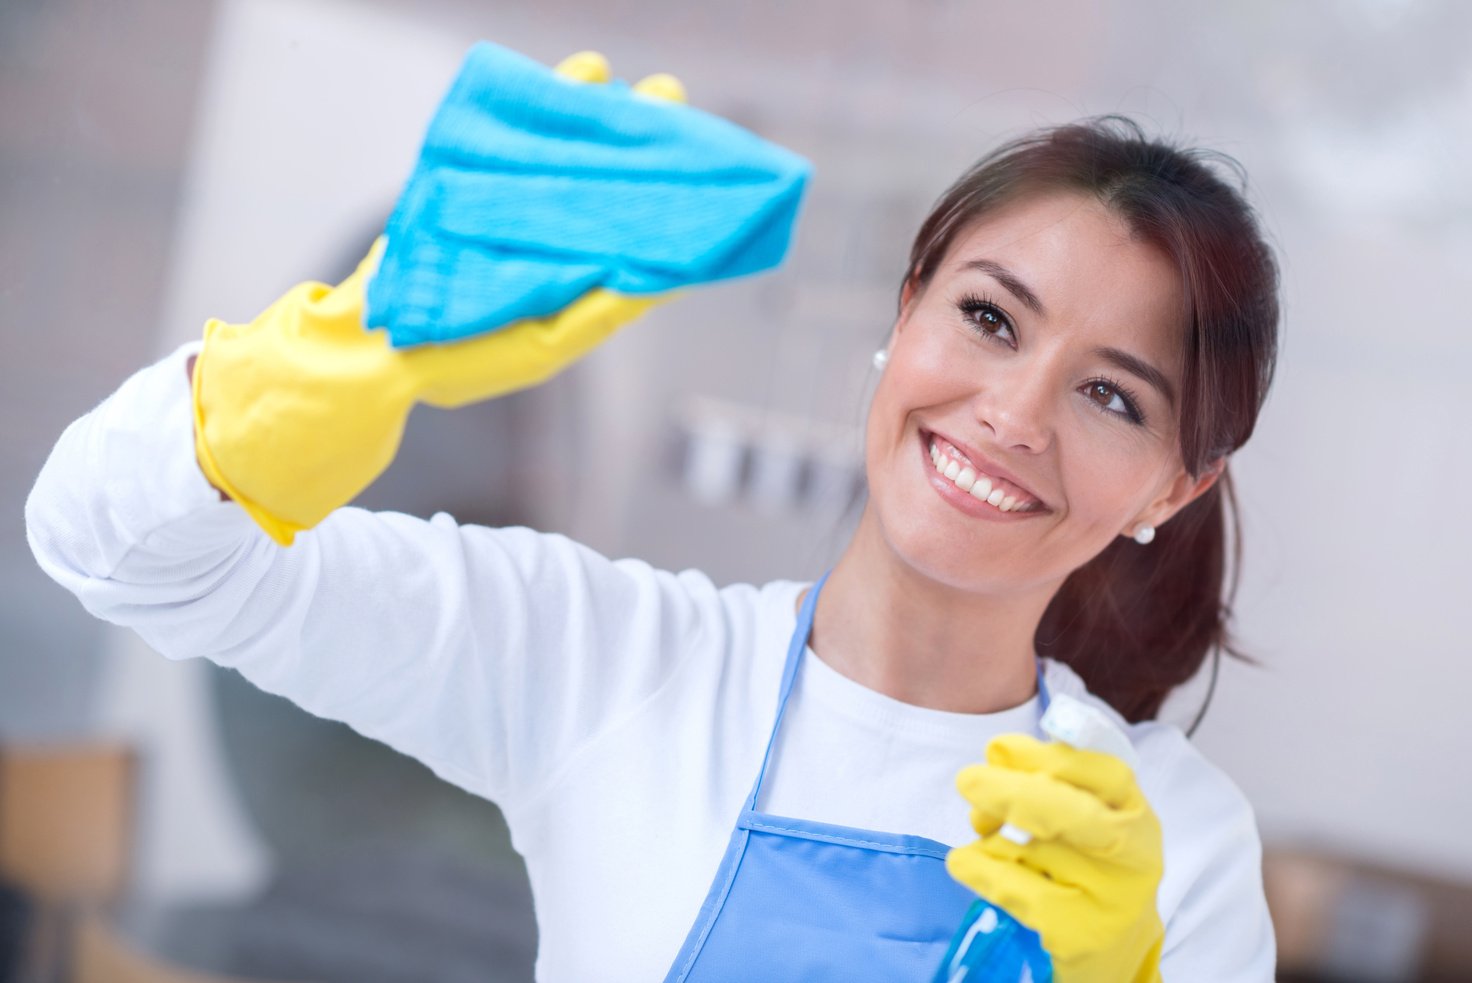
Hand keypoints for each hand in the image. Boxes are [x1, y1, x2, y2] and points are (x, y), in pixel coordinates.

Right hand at [191, 53, 683, 544]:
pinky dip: (528, 115)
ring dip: (587, 118)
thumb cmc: (458, 362)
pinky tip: (558, 80)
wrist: (367, 351)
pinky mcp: (469, 201)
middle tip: (670, 96)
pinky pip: (507, 149)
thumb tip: (657, 276)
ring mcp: (510, 223)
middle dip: (636, 143)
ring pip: (558, 160)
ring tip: (616, 76)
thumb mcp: (539, 346)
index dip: (673, 200)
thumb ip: (595, 312)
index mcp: (580, 289)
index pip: (640, 237)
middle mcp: (551, 252)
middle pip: (604, 186)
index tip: (702, 161)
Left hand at [945, 734, 1164, 982]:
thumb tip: (1000, 753)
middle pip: (1068, 814)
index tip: (1000, 748)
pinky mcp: (1077, 934)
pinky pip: (1011, 887)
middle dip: (1010, 792)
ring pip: (1025, 848)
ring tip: (988, 839)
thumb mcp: (1086, 816)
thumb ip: (1051, 779)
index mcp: (1138, 816)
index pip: (1106, 775)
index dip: (1048, 757)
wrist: (1114, 945)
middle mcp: (1133, 859)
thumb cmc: (1088, 864)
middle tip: (967, 780)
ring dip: (989, 837)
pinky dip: (977, 867)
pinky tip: (964, 862)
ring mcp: (1108, 901)